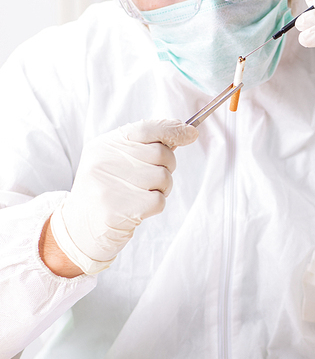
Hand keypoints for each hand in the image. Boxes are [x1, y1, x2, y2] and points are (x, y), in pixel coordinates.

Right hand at [50, 120, 197, 273]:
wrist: (79, 229)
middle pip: (160, 153)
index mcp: (104, 145)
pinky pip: (158, 201)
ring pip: (163, 177)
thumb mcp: (117, 160)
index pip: (146, 128)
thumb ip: (145, 145)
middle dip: (167, 166)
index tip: (190, 133)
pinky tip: (139, 209)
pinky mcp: (117, 211)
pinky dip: (156, 205)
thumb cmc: (107, 191)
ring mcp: (108, 186)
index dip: (172, 129)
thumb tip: (186, 132)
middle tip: (152, 179)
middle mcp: (104, 161)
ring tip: (142, 195)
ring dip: (162, 188)